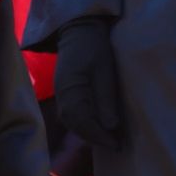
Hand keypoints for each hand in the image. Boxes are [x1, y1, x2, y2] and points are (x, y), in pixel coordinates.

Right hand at [54, 20, 120, 146]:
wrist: (79, 30)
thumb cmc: (94, 48)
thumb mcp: (105, 71)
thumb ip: (106, 98)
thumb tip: (110, 126)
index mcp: (70, 87)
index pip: (81, 119)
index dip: (97, 135)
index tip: (115, 144)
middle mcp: (62, 93)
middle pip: (73, 123)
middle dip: (93, 137)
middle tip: (114, 145)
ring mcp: (61, 92)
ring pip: (70, 120)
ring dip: (87, 132)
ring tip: (106, 139)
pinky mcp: (65, 91)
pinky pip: (71, 113)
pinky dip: (83, 123)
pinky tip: (96, 126)